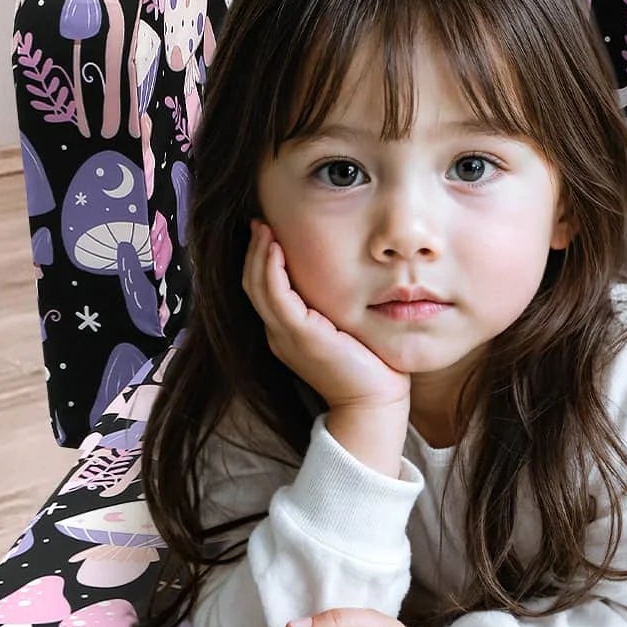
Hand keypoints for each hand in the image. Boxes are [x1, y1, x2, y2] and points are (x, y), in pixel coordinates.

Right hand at [245, 221, 411, 412]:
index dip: (260, 261)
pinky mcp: (299, 335)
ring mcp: (286, 336)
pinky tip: (276, 247)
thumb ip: (336, 308)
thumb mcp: (347, 330)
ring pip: (258, 287)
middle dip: (254, 251)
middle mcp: (279, 334)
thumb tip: (351, 279)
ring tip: (264, 227)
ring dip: (258, 253)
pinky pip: (276, 295)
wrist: (374, 404)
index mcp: (288, 334)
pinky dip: (271, 268)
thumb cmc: (371, 369)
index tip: (268, 233)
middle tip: (260, 221)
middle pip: (253, 285)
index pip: (264, 290)